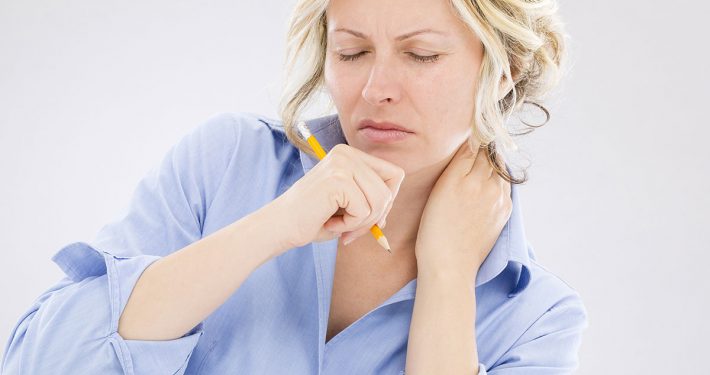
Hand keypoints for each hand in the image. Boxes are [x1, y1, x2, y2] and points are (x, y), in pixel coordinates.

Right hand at [274, 144, 404, 248]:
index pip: (395, 175)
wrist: (280, 226)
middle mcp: (347, 153)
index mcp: (350, 155)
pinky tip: (330, 222)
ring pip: (380, 201)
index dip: (387, 201)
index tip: (368, 217)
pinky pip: (364, 210)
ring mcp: (342, 164)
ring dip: (362, 223)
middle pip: (389, 189)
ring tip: (340, 225)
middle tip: (353, 230)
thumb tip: (387, 212)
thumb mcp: (349, 205)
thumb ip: (371, 202)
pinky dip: (350, 225)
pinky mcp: (337, 180)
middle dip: (375, 216)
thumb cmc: (313, 219)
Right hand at [415, 141, 511, 276]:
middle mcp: (489, 185)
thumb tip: (472, 140)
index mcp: (469, 176)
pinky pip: (504, 186)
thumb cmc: (435, 230)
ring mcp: (500, 200)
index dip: (472, 138)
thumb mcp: (441, 189)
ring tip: (477, 165)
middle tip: (473, 144)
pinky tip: (484, 184)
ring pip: (499, 170)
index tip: (467, 132)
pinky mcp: (504, 213)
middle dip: (483, 148)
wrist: (450, 265)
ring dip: (492, 163)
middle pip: (490, 155)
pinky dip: (497, 179)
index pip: (476, 145)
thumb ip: (459, 162)